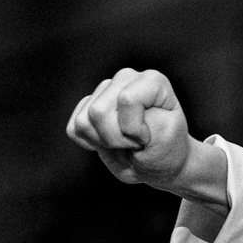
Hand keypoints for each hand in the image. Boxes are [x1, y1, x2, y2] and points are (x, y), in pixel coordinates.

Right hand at [66, 69, 226, 207]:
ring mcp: (104, 90)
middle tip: (135, 143)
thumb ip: (152, 121)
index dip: (134, 128)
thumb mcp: (168, 139)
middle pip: (99, 111)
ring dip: (103, 142)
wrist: (155, 163)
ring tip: (124, 142)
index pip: (127, 99)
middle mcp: (126, 78)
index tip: (148, 137)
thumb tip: (126, 104)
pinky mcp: (86, 106)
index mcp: (152, 80)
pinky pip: (73, 129)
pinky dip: (90, 143)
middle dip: (116, 138)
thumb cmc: (165, 150)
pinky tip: (109, 142)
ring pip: (84, 121)